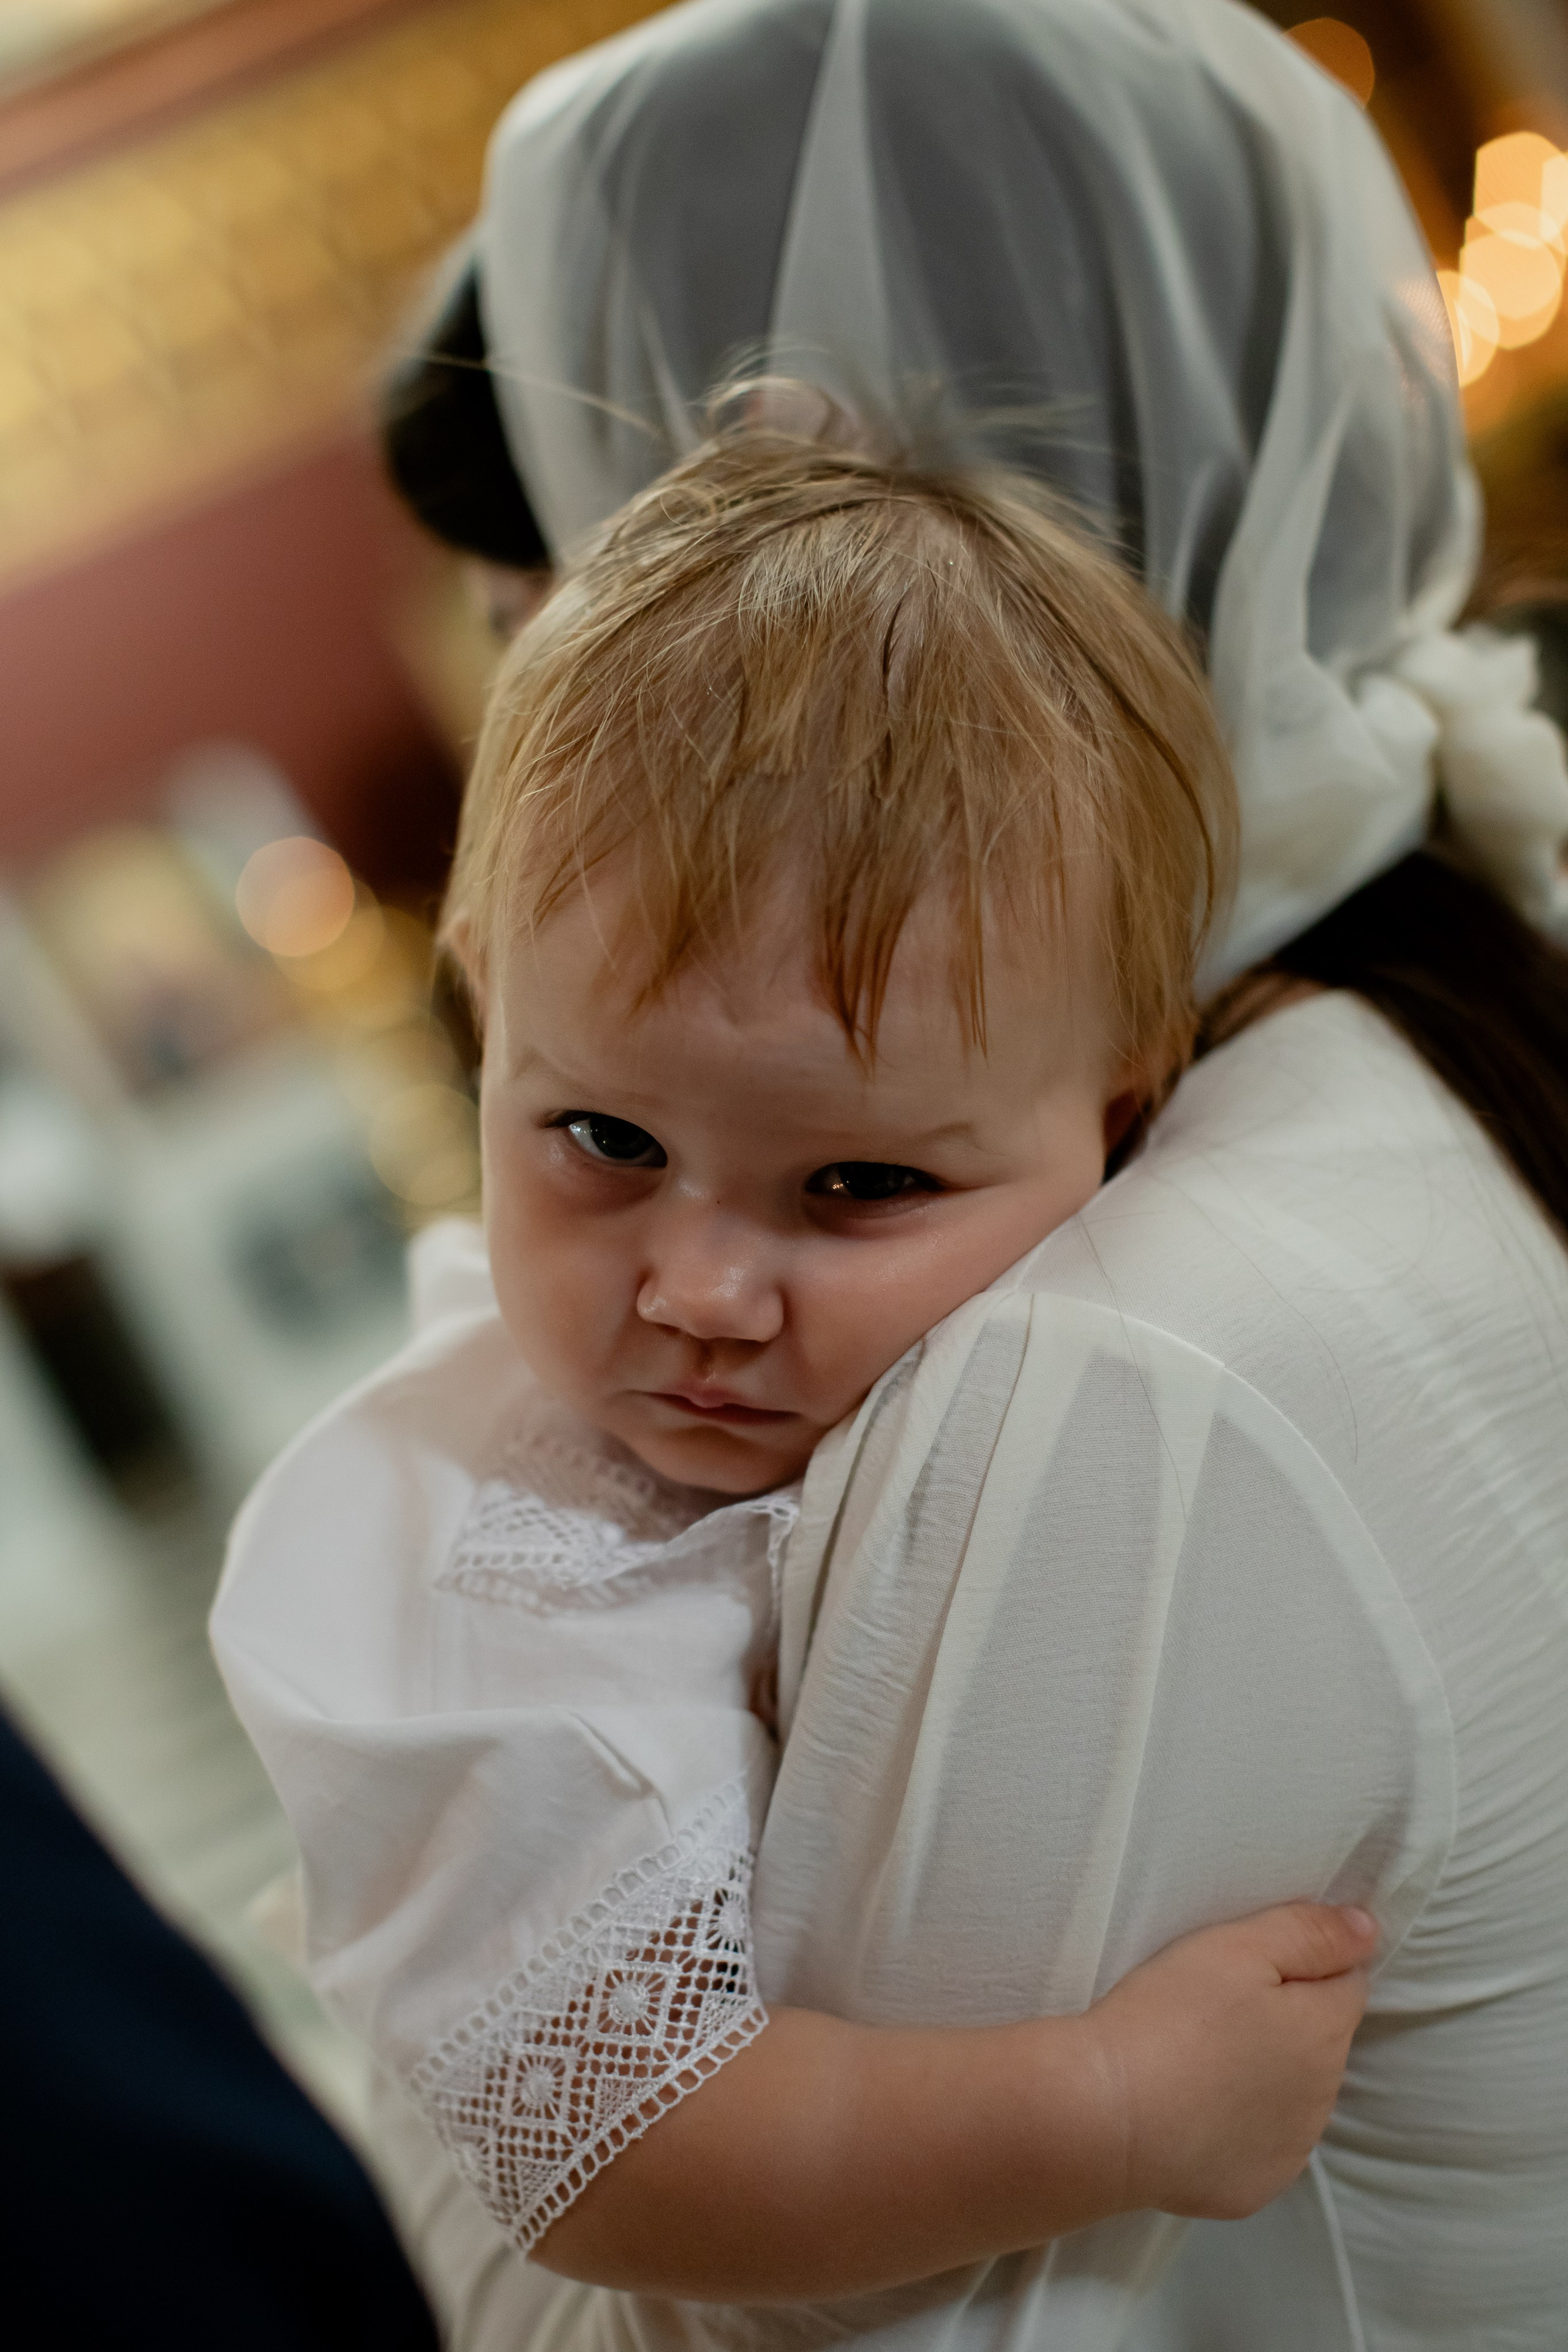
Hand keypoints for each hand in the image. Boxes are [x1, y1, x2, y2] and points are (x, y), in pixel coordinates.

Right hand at [1079, 1901, 1377, 2221]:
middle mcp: (1323, 2098)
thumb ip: (1309, 1933)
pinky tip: (1196, 2110)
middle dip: (1288, 2021)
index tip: (1256, 1964)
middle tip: (1218, 2007)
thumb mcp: (1235, 1947)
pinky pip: (1262, 2147)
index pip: (1348, 1983)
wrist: (1105, 2113)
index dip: (1307, 1963)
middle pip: (1321, 2042)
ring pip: (1295, 2097)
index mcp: (1324, 2032)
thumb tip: (1367, 1929)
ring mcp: (1290, 2152)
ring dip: (1268, 2076)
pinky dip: (1241, 2128)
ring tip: (1203, 2059)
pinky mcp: (1254, 2190)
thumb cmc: (1168, 2015)